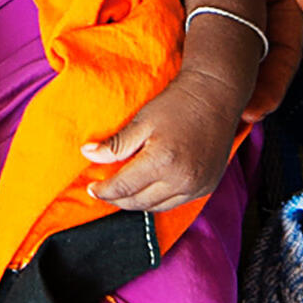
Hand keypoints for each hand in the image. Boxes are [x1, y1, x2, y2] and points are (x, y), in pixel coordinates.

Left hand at [83, 73, 243, 213]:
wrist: (215, 96)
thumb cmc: (177, 104)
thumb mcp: (141, 120)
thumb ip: (115, 144)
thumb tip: (88, 154)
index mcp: (162, 162)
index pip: (123, 188)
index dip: (104, 191)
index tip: (92, 188)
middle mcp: (182, 180)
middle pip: (139, 203)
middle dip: (117, 199)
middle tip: (104, 191)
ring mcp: (197, 186)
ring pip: (157, 207)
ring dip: (137, 202)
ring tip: (123, 191)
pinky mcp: (207, 187)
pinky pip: (176, 202)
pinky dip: (158, 199)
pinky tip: (148, 188)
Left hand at [113, 0, 302, 119]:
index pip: (279, 40)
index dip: (271, 78)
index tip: (252, 110)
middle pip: (234, 50)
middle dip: (226, 89)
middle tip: (207, 124)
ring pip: (192, 40)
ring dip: (186, 73)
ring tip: (172, 109)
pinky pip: (149, 12)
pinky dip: (146, 40)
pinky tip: (137, 67)